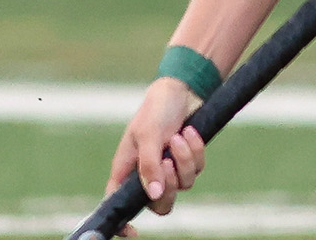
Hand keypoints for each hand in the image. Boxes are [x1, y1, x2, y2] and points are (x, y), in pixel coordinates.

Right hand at [107, 77, 206, 230]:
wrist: (181, 90)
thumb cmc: (155, 109)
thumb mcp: (148, 134)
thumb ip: (149, 165)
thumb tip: (152, 195)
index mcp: (126, 170)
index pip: (118, 203)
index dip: (123, 222)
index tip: (132, 233)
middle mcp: (146, 174)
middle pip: (159, 204)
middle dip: (169, 186)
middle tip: (167, 162)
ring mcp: (168, 169)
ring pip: (183, 186)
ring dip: (183, 160)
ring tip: (177, 137)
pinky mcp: (187, 162)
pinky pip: (197, 169)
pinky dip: (195, 151)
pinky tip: (188, 132)